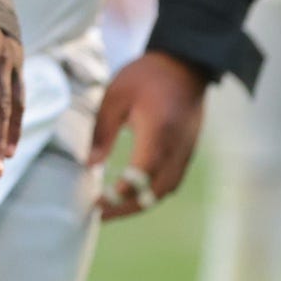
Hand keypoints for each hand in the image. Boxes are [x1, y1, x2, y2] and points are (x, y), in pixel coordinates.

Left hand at [89, 51, 209, 219]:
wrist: (187, 64)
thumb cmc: (147, 76)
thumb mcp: (116, 96)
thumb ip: (103, 131)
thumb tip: (91, 164)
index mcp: (157, 132)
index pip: (140, 175)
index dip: (118, 194)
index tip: (96, 201)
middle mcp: (176, 148)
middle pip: (155, 192)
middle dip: (128, 208)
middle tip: (102, 215)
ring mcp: (186, 152)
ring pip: (166, 190)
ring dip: (141, 203)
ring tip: (116, 208)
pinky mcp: (188, 151)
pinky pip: (172, 181)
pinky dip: (152, 192)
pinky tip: (135, 192)